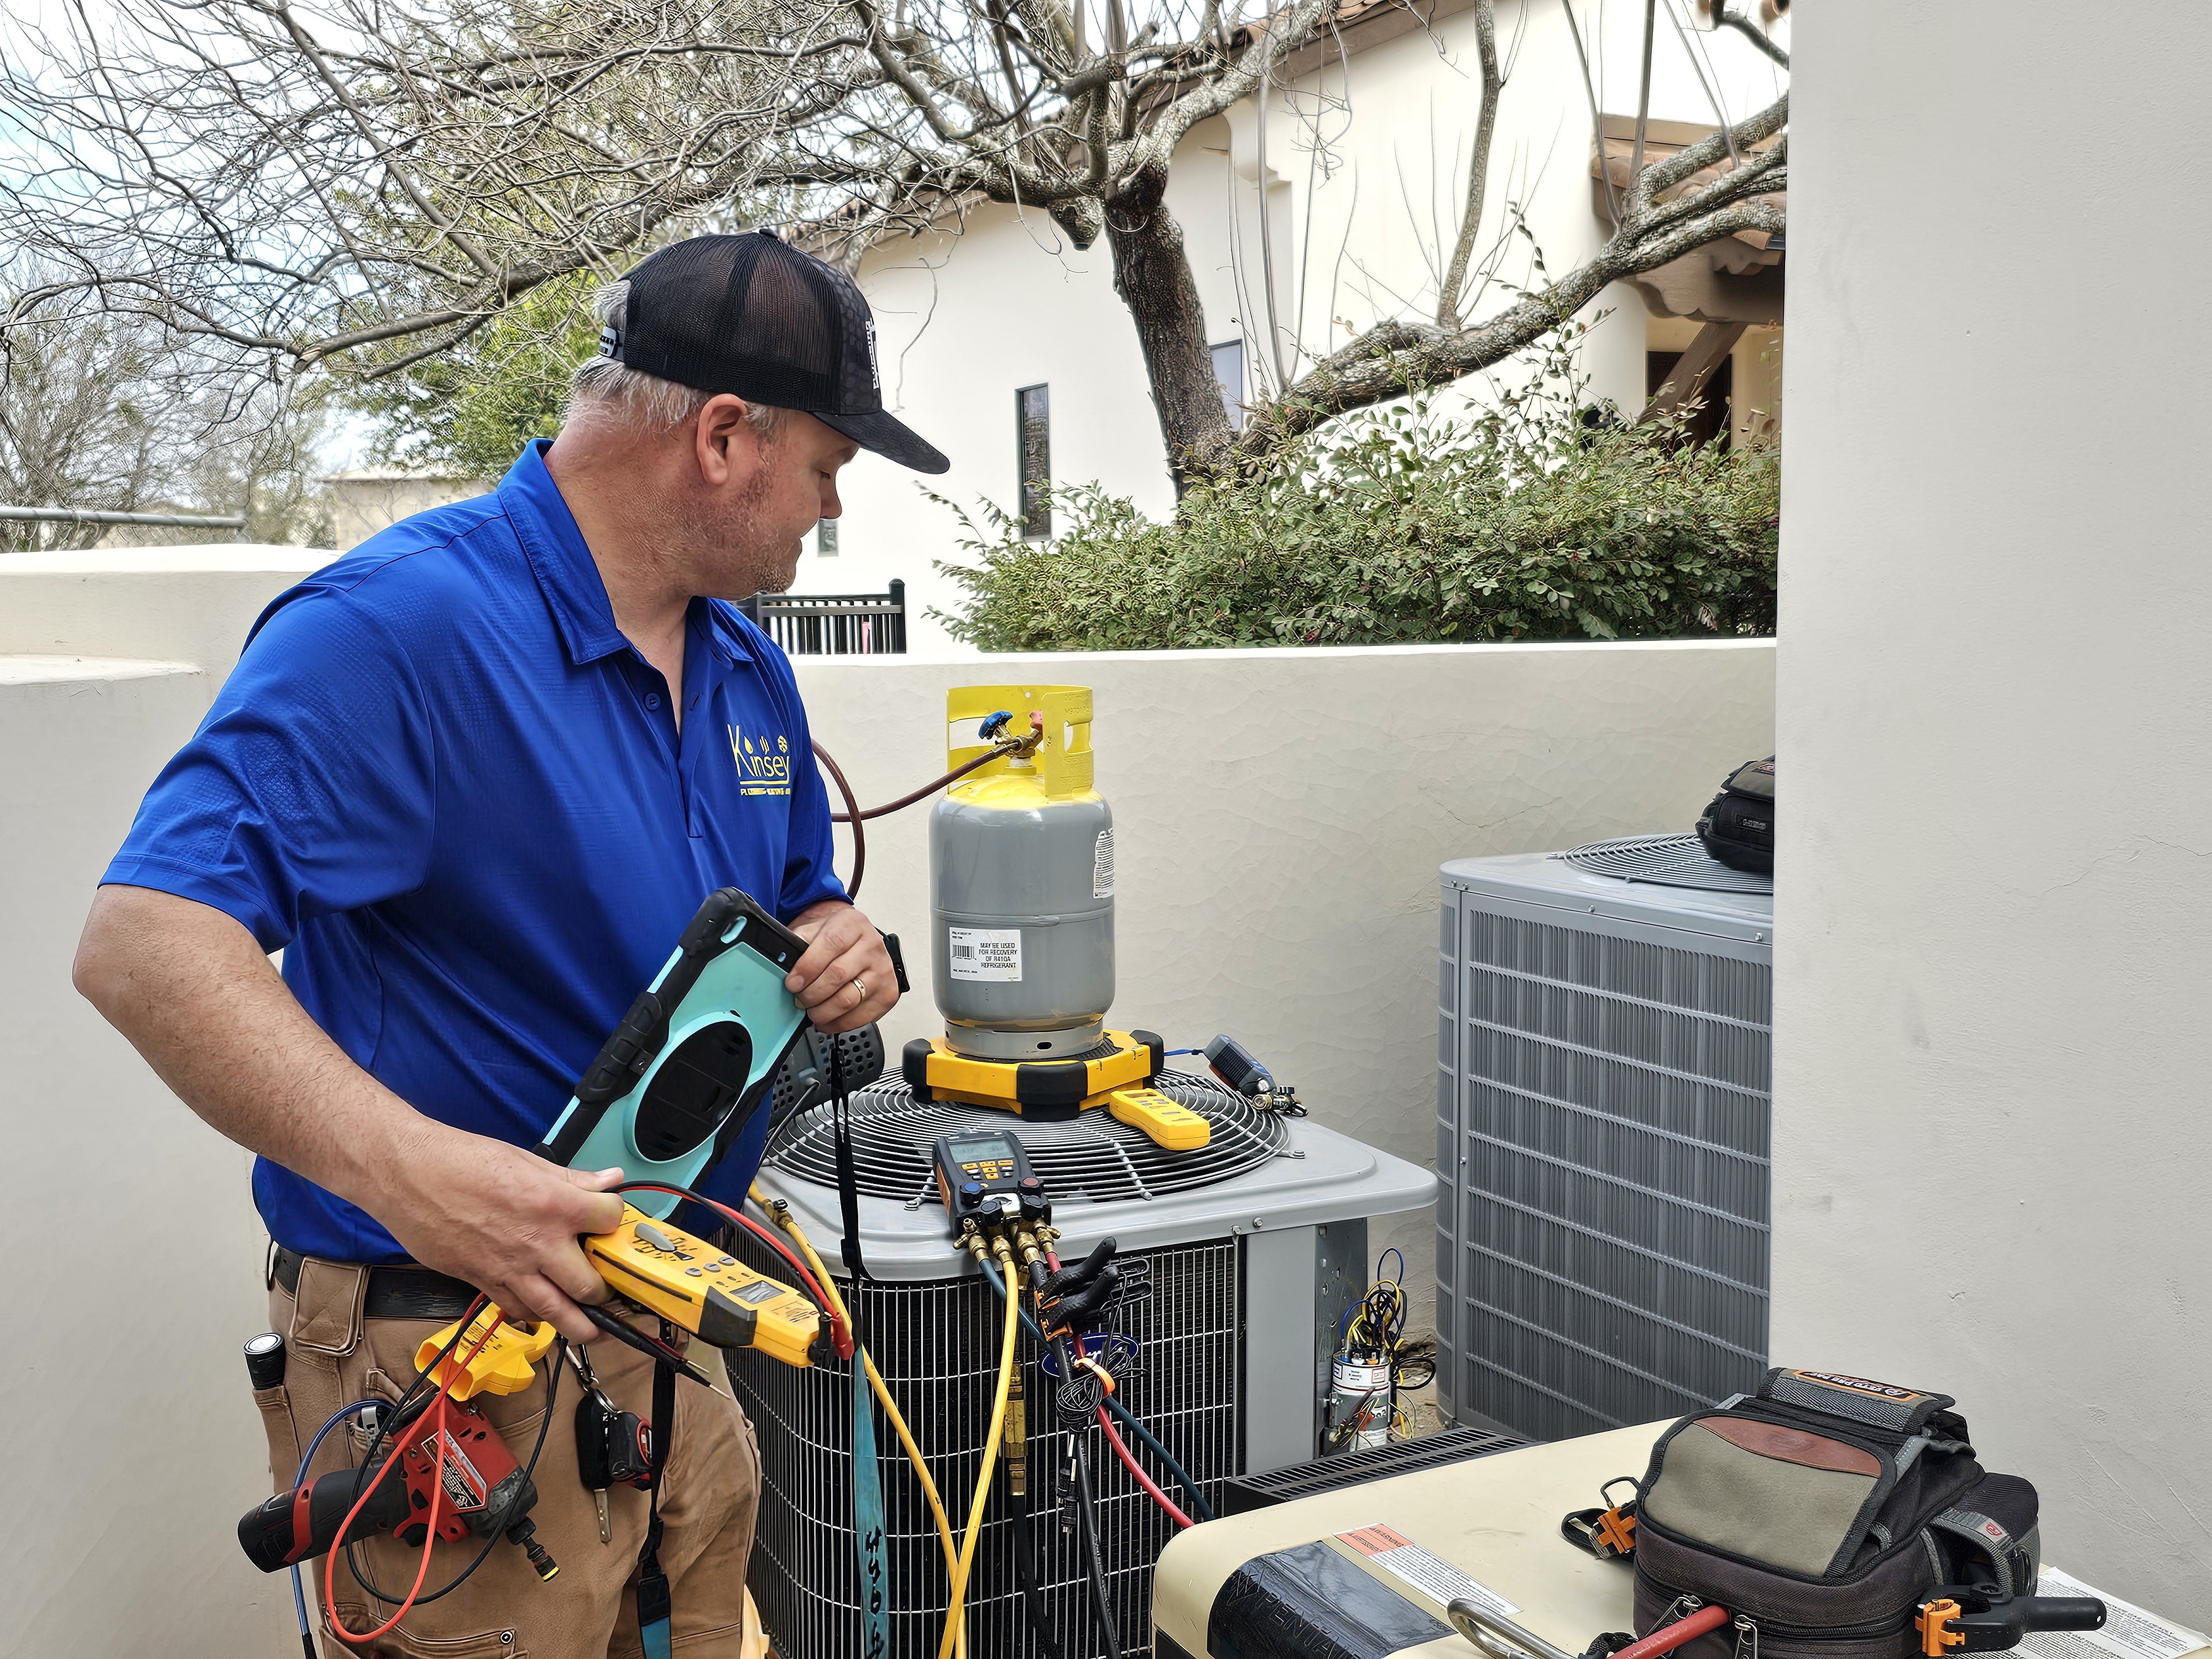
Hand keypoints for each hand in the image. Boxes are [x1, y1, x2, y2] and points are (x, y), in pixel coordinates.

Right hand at [373, 1129, 626, 1344]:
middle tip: (612, 1291)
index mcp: (555, 1206)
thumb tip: (610, 1179)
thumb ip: (574, 1178)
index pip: (609, 1220)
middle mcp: (537, 1245)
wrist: (409, 1176)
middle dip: (606, 1292)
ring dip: (579, 1325)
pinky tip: (543, 1313)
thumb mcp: (527, 1161)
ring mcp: (510, 1269)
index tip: (613, 1220)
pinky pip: (516, 1309)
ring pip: (555, 1313)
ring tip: (594, 1329)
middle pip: (590, 1286)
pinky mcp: (482, 1282)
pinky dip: (534, 1316)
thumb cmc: (462, 1161)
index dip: (616, 1219)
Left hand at [786, 899, 899, 1032]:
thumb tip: (780, 962)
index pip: (831, 945)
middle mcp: (872, 946)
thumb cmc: (834, 936)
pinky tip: (827, 1019)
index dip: (808, 967)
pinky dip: (838, 1024)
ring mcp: (882, 971)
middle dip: (811, 993)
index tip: (792, 982)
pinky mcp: (887, 994)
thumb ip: (798, 942)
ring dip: (822, 1012)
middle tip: (800, 999)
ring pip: (848, 1000)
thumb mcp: (814, 928)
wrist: (857, 938)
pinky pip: (860, 1017)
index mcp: (853, 924)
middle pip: (837, 976)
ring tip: (811, 1011)